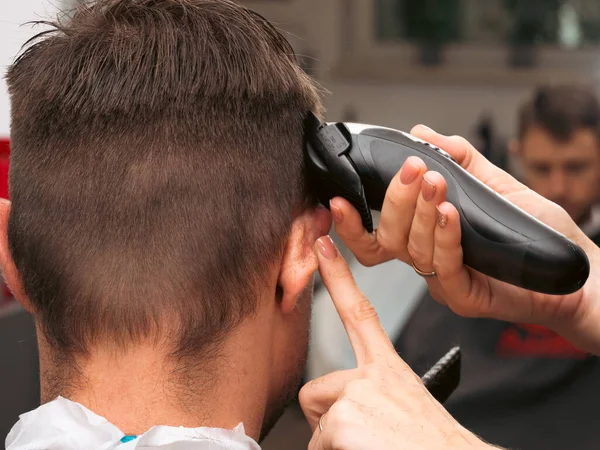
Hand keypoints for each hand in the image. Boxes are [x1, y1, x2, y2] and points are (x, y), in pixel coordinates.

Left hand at [298, 236, 494, 449]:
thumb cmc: (432, 443)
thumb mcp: (406, 406)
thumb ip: (373, 392)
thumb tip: (346, 407)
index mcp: (389, 368)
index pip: (360, 311)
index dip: (338, 276)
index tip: (323, 247)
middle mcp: (372, 376)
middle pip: (315, 388)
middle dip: (324, 417)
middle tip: (359, 436)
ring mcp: (356, 395)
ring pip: (316, 422)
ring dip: (333, 441)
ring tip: (368, 446)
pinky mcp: (344, 418)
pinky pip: (317, 445)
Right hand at [329, 125, 599, 353]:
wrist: (578, 270)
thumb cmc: (538, 231)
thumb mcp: (495, 183)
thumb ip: (460, 159)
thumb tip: (423, 133)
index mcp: (425, 237)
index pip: (376, 234)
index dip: (352, 221)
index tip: (337, 197)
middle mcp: (428, 260)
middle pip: (388, 239)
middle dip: (394, 201)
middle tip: (411, 169)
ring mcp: (444, 281)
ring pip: (412, 251)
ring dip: (420, 213)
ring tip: (436, 182)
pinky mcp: (465, 297)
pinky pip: (444, 269)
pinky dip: (444, 238)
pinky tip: (452, 213)